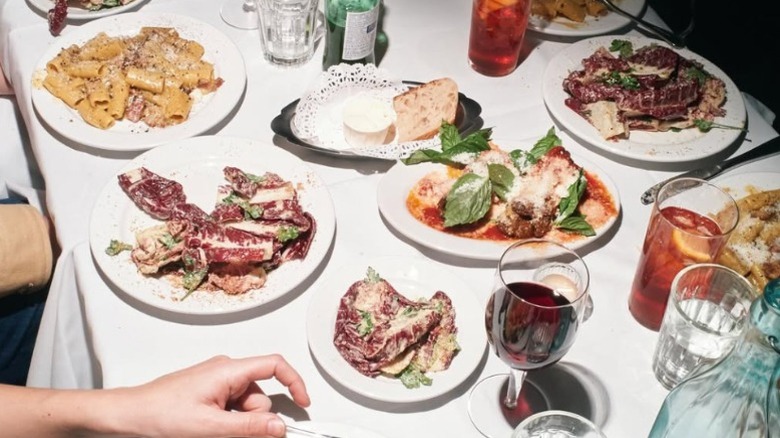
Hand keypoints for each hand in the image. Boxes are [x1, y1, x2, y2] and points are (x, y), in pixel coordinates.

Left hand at [121, 354, 310, 437]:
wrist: (127, 416)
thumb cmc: (158, 413)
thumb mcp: (209, 427)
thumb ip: (249, 427)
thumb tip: (279, 426)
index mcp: (228, 370)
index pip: (274, 366)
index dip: (294, 383)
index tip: (302, 404)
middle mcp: (224, 372)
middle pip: (260, 396)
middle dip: (254, 420)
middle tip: (231, 434)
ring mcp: (215, 384)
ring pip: (245, 408)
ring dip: (238, 425)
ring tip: (210, 433)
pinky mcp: (207, 395)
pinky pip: (231, 410)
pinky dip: (227, 424)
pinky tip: (209, 431)